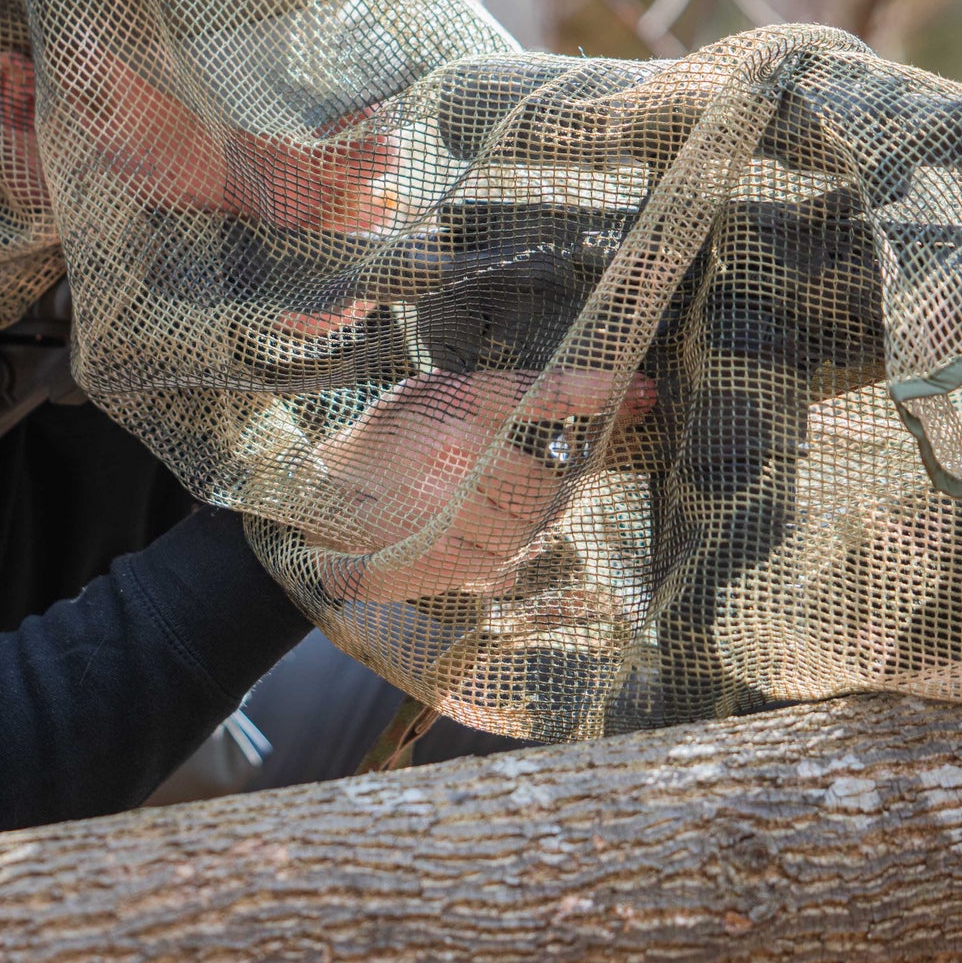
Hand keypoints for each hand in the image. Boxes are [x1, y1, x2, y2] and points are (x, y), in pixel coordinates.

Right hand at [313, 366, 655, 599]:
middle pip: (545, 486)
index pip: (544, 393)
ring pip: (527, 533)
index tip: (646, 393)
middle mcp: (457, 452)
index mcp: (459, 403)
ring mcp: (445, 510)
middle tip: (528, 491)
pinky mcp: (434, 558)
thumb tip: (609, 404)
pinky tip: (470, 546)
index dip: (598, 392)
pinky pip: (498, 570)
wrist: (315, 492)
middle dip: (548, 496)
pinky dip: (496, 564)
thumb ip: (507, 400)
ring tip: (488, 519)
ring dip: (522, 534)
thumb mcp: (438, 396)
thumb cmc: (389, 438)